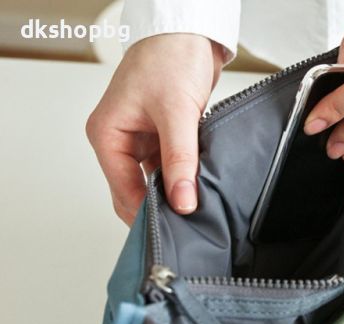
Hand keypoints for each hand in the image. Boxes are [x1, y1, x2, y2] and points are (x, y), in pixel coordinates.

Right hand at [86, 34, 223, 225]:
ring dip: (172, 195)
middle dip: (159, 210)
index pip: (123, 192)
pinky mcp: (160, 141)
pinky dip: (181, 181)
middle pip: (134, 194)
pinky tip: (197, 190)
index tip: (175, 231)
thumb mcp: (177, 113)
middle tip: (186, 226)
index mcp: (107, 135)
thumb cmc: (170, 58)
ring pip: (153, 185)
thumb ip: (180, 160)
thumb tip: (182, 202)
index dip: (148, 214)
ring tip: (195, 210)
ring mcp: (140, 143)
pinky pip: (168, 171)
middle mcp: (119, 142)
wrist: (188, 34)